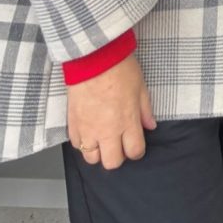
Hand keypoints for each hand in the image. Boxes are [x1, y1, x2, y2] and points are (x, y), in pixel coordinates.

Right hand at [66, 54, 155, 170]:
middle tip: (120, 144)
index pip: (134, 151)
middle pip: (112, 162)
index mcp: (127, 122)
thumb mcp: (141, 88)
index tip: (136, 146)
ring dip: (99, 152)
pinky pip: (76, 145)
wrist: (94, 60)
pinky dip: (84, 142)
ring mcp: (88, 130)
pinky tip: (90, 131)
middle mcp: (107, 132)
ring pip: (92, 159)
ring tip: (103, 140)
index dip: (137, 152)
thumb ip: (145, 111)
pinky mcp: (73, 125)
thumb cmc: (120, 70)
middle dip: (118, 156)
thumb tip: (150, 126)